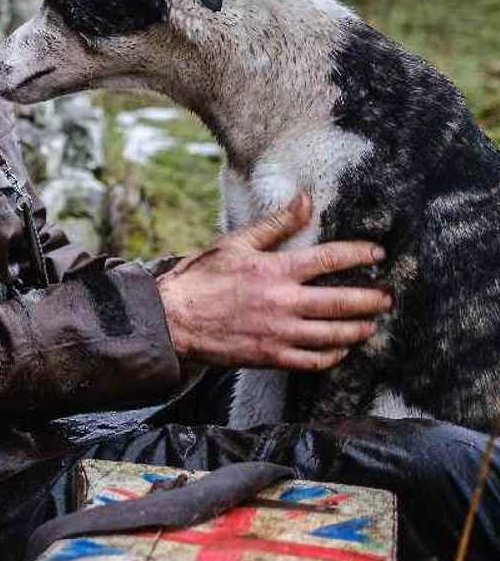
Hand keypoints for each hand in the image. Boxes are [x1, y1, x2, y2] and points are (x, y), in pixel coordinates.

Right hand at [157, 192, 391, 370]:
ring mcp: (279, 333)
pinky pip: (312, 360)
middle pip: (341, 302)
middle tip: (388, 297)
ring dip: (358, 329)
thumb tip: (305, 200)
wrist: (173, 319)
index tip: (378, 253)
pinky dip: (332, 356)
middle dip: (371, 299)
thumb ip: (275, 224)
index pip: (330, 259)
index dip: (359, 254)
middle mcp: (283, 302)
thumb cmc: (201, 278)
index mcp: (276, 270)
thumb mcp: (236, 243)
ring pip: (332, 334)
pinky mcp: (271, 356)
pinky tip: (340, 350)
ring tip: (371, 324)